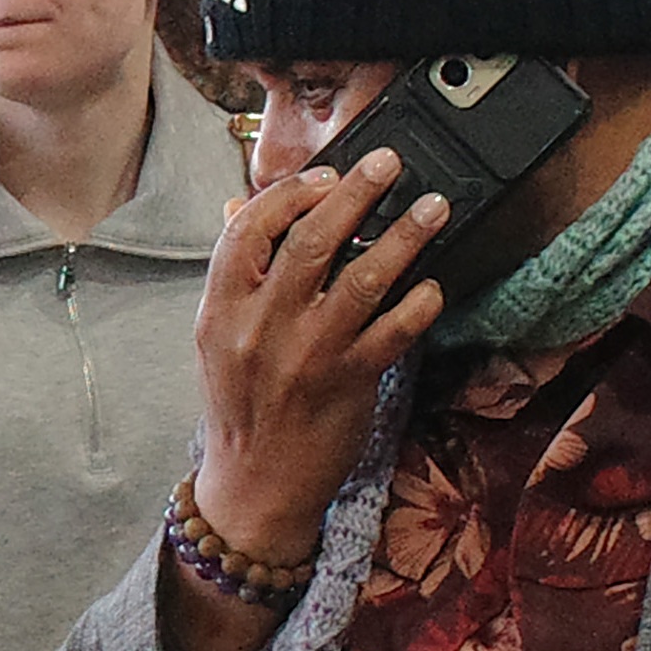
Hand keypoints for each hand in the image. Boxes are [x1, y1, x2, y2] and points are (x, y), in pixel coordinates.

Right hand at [191, 146, 453, 556]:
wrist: (255, 486)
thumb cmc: (240, 406)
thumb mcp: (216, 337)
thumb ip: (233, 274)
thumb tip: (238, 206)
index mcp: (221, 309)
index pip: (248, 230)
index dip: (291, 194)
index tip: (326, 176)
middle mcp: (262, 327)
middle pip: (311, 242)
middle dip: (356, 193)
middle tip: (389, 164)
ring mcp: (308, 355)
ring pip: (362, 279)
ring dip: (404, 236)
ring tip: (432, 208)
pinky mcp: (348, 383)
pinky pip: (393, 332)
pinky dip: (419, 304)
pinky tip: (434, 286)